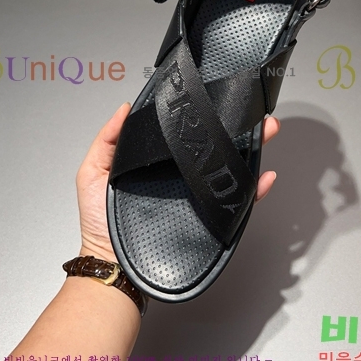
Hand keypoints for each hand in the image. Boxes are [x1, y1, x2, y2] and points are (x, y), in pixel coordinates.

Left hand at [77, 103, 279, 262]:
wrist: (113, 263)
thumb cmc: (100, 220)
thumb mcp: (94, 173)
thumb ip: (108, 140)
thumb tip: (126, 108)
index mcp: (162, 161)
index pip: (187, 134)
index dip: (204, 116)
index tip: (217, 97)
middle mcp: (183, 176)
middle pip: (215, 146)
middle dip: (239, 127)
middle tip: (253, 113)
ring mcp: (197, 196)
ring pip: (230, 169)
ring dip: (253, 149)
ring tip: (266, 131)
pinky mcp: (208, 218)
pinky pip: (236, 203)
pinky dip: (255, 190)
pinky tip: (264, 177)